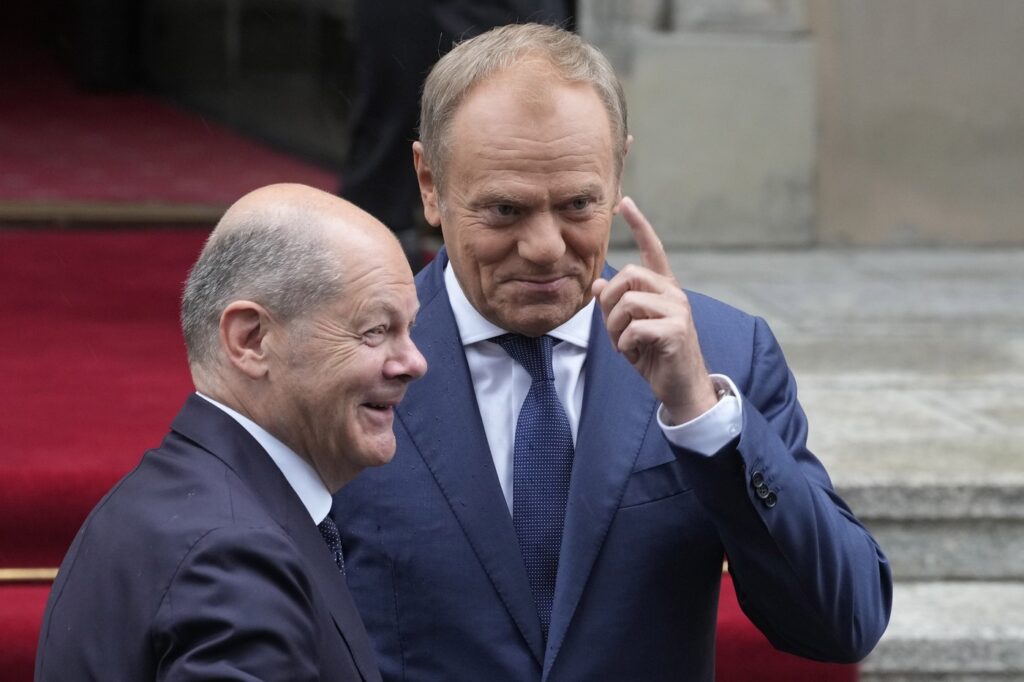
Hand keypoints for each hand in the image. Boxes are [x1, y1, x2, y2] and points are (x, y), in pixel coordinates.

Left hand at [592, 197, 716, 423]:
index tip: (624, 201)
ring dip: (615, 327)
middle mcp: (674, 293)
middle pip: (628, 275)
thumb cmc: (655, 356)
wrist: (680, 387)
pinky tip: (632, 353)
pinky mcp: (676, 330)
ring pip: (628, 301)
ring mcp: (678, 310)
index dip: (639, 224)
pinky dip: (624, 343)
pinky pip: (635, 328)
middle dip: (610, 302)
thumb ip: (615, 305)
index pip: (652, 249)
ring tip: (623, 344)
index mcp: (663, 288)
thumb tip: (597, 283)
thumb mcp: (629, 328)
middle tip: (614, 328)